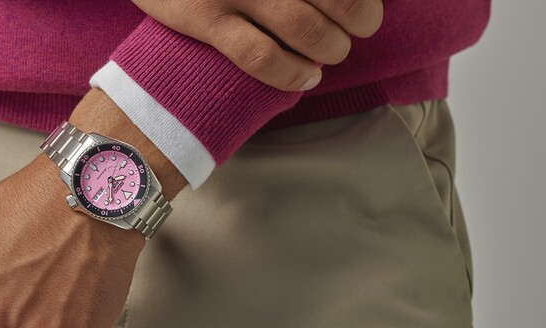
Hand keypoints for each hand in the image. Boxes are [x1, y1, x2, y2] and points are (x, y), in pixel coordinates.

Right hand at [131, 0, 383, 90]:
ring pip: (304, 27)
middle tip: (358, 29)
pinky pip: (260, 55)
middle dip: (360, 18)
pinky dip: (292, 73)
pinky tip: (305, 77)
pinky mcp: (204, 18)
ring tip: (330, 54)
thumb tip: (343, 2)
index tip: (365, 9)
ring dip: (331, 48)